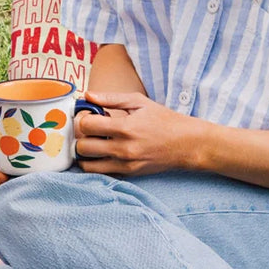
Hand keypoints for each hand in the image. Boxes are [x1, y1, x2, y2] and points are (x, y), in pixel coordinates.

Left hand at [74, 90, 200, 175]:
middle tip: (90, 131)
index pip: (86, 126)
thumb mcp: (139, 102)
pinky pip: (100, 173)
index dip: (83, 119)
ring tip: (94, 142)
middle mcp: (124, 148)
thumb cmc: (164, 120)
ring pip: (87, 164)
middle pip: (82, 147)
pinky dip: (95, 164)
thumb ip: (110, 98)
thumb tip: (87, 95)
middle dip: (81, 137)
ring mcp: (126, 164)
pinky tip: (102, 153)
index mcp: (125, 127)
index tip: (89, 116)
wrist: (188, 144)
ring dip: (85, 153)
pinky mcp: (129, 174)